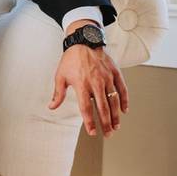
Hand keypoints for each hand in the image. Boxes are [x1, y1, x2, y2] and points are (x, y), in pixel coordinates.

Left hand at [49, 21, 128, 137]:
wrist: (84, 41)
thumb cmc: (70, 59)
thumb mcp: (60, 76)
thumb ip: (58, 93)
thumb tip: (51, 107)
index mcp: (82, 84)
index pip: (86, 108)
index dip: (90, 122)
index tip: (92, 132)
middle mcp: (96, 82)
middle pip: (103, 108)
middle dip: (106, 124)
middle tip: (108, 134)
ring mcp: (107, 78)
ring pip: (114, 101)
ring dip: (116, 116)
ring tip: (116, 127)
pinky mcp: (115, 73)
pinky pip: (122, 89)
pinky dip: (125, 101)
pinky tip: (124, 111)